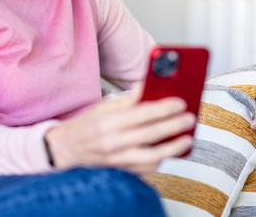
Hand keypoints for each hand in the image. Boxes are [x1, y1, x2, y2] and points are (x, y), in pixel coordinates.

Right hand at [45, 83, 195, 172]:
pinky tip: (172, 151)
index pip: (141, 114)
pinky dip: (161, 160)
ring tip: (187, 139)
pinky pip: (145, 169)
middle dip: (173, 126)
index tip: (180, 102)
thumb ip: (127, 99)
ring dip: (172, 149)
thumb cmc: (87, 125)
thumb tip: (146, 85)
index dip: (163, 108)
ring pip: (150, 157)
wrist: (66, 149)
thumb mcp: (103, 106)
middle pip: (149, 135)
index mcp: (108, 122)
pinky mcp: (121, 171)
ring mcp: (117, 160)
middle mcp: (112, 142)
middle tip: (189, 118)